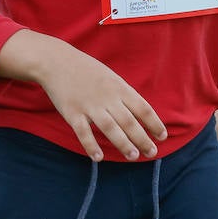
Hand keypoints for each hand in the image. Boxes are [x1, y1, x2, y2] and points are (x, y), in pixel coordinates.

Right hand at [37, 46, 166, 161]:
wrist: (56, 61)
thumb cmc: (86, 70)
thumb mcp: (110, 77)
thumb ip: (123, 94)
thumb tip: (139, 113)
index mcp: (119, 88)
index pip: (142, 108)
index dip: (154, 124)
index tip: (161, 136)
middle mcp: (107, 98)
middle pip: (129, 122)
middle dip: (143, 139)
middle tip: (151, 153)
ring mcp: (89, 106)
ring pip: (110, 129)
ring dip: (123, 144)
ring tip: (133, 156)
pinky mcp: (72, 113)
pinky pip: (83, 133)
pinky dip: (91, 146)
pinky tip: (98, 158)